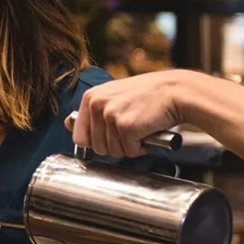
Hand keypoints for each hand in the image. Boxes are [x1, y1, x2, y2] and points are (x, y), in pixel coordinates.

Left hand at [67, 72, 184, 158]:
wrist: (175, 91)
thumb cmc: (147, 96)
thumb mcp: (112, 96)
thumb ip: (91, 111)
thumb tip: (67, 123)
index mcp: (90, 98)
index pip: (79, 137)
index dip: (96, 142)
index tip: (111, 136)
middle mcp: (96, 104)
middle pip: (97, 148)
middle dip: (116, 145)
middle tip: (131, 131)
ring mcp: (110, 115)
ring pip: (113, 151)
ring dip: (129, 147)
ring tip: (140, 129)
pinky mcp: (126, 126)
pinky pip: (129, 151)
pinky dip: (141, 148)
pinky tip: (148, 132)